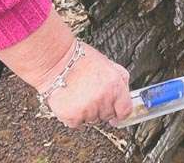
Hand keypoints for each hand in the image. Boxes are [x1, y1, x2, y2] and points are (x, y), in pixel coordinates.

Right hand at [0, 9, 133, 126]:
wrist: (56, 61)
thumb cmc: (80, 60)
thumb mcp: (108, 64)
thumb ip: (120, 80)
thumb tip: (127, 96)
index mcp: (115, 85)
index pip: (125, 110)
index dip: (120, 112)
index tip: (117, 114)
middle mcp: (103, 99)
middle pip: (107, 116)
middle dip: (101, 108)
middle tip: (90, 95)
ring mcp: (88, 109)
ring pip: (92, 120)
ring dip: (87, 112)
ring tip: (79, 95)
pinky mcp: (73, 117)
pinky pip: (77, 124)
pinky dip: (73, 116)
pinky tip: (71, 101)